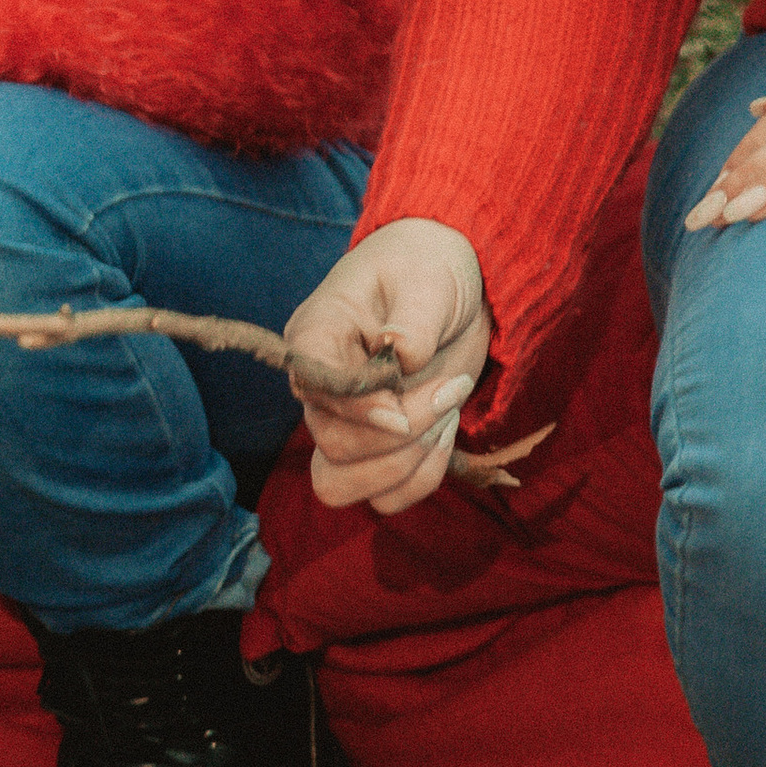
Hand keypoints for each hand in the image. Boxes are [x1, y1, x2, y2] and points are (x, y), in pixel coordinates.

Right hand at [284, 219, 492, 516]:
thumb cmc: (427, 269)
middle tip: (451, 390)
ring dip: (409, 465)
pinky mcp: (373, 449)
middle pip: (334, 451)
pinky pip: (384, 496)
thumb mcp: (427, 281)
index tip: (405, 406)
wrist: (446, 286)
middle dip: (404, 438)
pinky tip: (446, 432)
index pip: (315, 391)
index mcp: (315, 339)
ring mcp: (342, 424)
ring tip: (448, 414)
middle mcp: (318, 390)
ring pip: (343, 487)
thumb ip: (412, 323)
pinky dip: (422, 477)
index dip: (360, 410)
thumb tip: (401, 357)